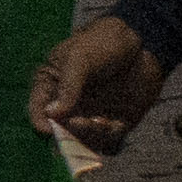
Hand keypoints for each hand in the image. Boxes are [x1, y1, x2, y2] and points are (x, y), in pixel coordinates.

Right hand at [27, 16, 164, 155]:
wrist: (142, 41)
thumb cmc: (103, 42)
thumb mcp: (79, 58)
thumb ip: (68, 86)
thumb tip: (53, 114)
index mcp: (51, 87)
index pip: (38, 112)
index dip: (42, 124)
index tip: (51, 128)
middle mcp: (69, 105)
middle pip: (59, 132)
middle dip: (67, 134)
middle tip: (78, 123)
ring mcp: (91, 114)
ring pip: (82, 140)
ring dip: (88, 137)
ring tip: (98, 122)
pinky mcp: (114, 122)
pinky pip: (106, 140)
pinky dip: (106, 136)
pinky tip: (110, 123)